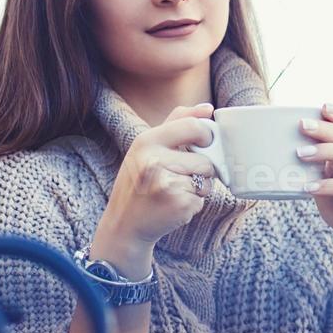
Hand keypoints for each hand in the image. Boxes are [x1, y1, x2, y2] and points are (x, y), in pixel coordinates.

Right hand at [95, 102, 218, 257]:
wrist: (124, 224)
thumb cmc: (138, 181)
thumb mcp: (147, 147)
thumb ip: (177, 123)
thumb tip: (208, 108)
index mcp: (147, 140)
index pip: (192, 126)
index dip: (207, 135)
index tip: (205, 143)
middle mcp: (153, 160)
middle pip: (205, 158)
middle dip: (203, 168)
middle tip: (187, 174)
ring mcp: (166, 184)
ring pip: (206, 180)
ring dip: (200, 187)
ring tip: (176, 190)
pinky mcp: (177, 204)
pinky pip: (202, 198)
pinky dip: (194, 203)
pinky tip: (174, 204)